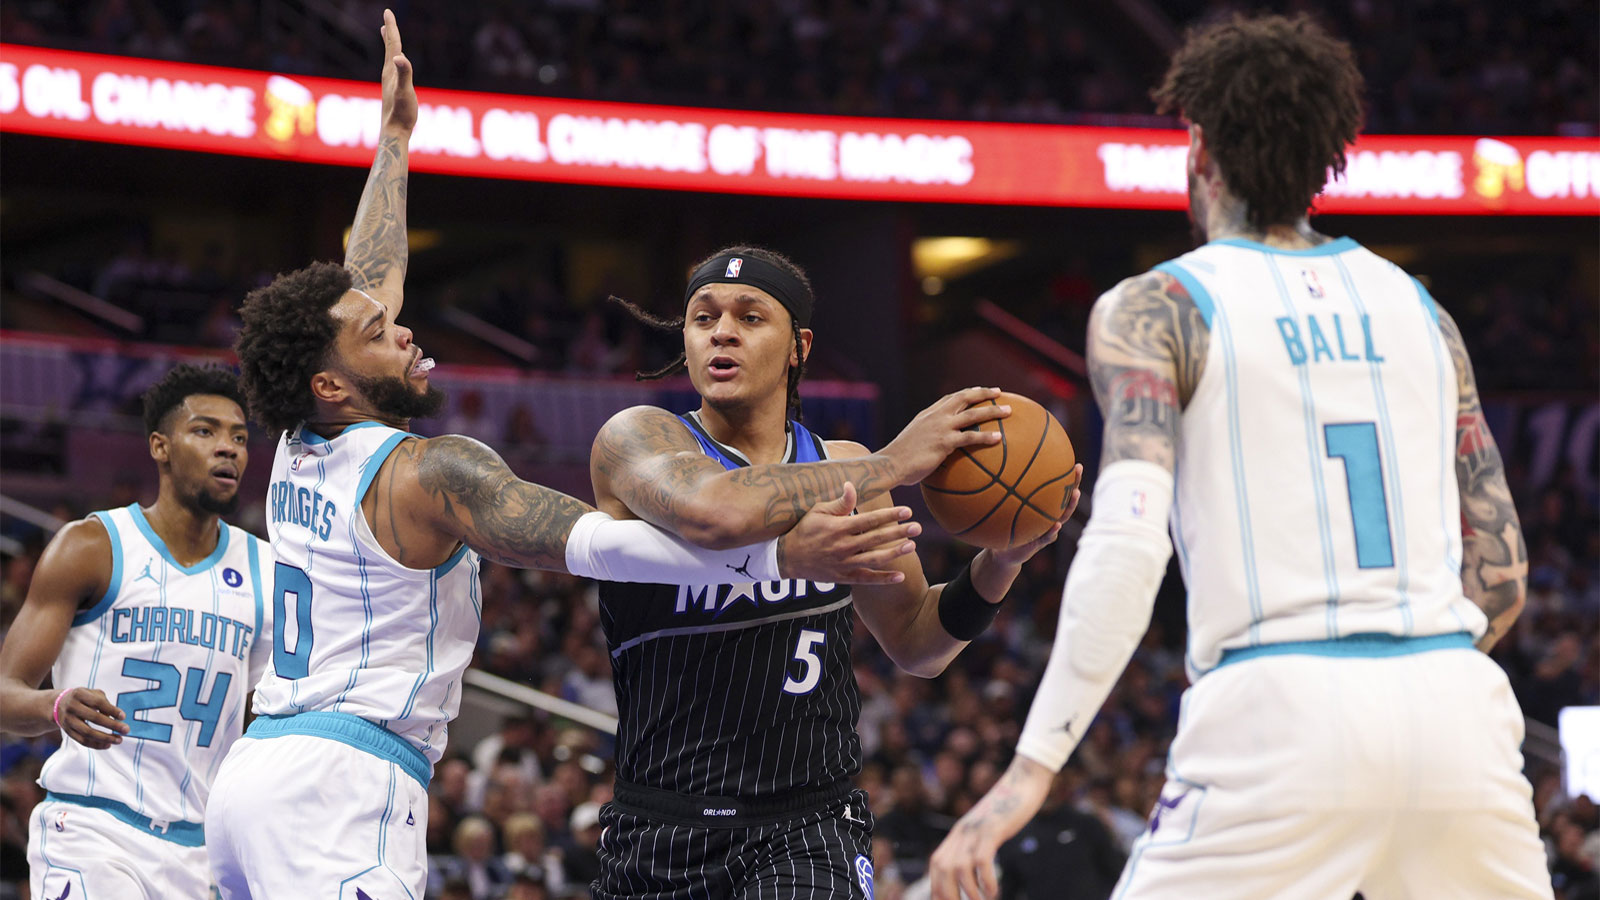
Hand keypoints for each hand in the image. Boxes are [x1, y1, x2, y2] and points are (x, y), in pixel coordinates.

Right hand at [54, 687, 127, 749]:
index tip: (123, 717)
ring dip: (105, 738)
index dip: (112, 710)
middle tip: (126, 730)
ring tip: (119, 740)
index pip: (98, 702)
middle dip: (112, 725)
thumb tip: (115, 718)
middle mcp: (72, 707)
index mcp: (79, 694)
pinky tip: (108, 745)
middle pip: (94, 718)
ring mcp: (68, 720)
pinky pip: (82, 741)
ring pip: (87, 732)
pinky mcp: (67, 731)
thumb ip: (104, 703)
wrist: (59, 705)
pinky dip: (96, 745)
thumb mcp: (92, 694)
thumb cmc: (84, 698)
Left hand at [379, 9, 416, 133]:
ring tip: (386, 33)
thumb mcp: (405, 92)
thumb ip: (404, 74)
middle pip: (390, 47)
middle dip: (389, 31)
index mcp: (391, 70)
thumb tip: (400, 57)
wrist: (394, 132)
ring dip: (390, 43)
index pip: (392, 45)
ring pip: (390, 57)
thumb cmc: (401, 114)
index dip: (391, 27)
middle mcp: (389, 73)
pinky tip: (395, 62)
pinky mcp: (394, 89)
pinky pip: (394, 68)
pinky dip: (394, 58)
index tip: (387, 12)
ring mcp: (390, 81)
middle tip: (387, 18)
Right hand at [777, 482, 916, 583]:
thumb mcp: (818, 511)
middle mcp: (844, 547)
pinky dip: (884, 579)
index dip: (890, 516)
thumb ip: (839, 502)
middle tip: (917, 527)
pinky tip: (901, 576)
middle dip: (899, 532)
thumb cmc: (803, 530)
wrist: (786, 558)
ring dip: (895, 553)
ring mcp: (844, 564)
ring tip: (912, 546)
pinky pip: (866, 580)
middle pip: (876, 539)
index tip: (907, 511)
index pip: (870, 520)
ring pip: (874, 559)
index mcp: (839, 528)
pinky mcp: (843, 577)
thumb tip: (852, 486)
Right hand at [882, 388, 1009, 485]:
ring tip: (1008, 411)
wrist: (891, 464)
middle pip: (965, 398)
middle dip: (984, 393)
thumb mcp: (914, 442)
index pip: (951, 398)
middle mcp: (936, 416)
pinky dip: (986, 436)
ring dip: (992, 410)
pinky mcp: (944, 442)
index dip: (968, 393)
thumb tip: (937, 451)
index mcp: (929, 414)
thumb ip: (927, 440)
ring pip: (972, 414)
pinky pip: (970, 437)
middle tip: (1000, 393)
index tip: (981, 391)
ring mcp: (941, 428)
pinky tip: (999, 438)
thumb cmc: (901, 459)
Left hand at [929, 755, 1052, 899]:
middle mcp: (963, 831)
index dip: (936, 886)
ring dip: (968, 892)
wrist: (1023, 779)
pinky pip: (981, 858)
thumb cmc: (1009, 808)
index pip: (936, 862)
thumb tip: (975, 865)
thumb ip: (978, 842)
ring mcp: (976, 829)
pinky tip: (993, 891)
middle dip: (947, 894)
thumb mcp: (988, 827)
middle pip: (942, 867)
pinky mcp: (993, 827)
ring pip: (959, 867)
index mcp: (959, 832)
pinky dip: (985, 879)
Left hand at [987, 464, 1082, 566]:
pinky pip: (1048, 536)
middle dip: (1073, 483)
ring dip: (1070, 505)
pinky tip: (1056, 525)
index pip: (1058, 490)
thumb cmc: (1006, 526)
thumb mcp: (1004, 510)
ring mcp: (1047, 530)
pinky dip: (1052, 531)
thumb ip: (1005, 496)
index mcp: (1044, 509)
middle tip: (1078, 469)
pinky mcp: (1039, 543)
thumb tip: (996, 470)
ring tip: (1075, 493)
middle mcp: (1049, 517)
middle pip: (1065, 499)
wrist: (1004, 552)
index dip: (1067, 477)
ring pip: (1062, 517)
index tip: (1074, 462)